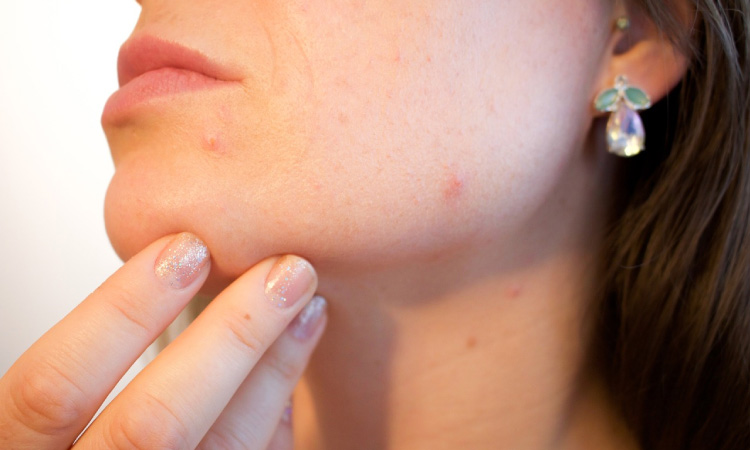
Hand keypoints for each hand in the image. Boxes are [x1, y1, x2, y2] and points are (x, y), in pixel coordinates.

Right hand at [0, 232, 327, 448]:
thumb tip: (185, 268)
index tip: (187, 247)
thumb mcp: (64, 412)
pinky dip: (279, 411)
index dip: (121, 309)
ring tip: (308, 305)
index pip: (54, 386)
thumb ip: (101, 364)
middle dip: (231, 333)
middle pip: (156, 421)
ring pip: (225, 446)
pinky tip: (292, 364)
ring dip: (276, 366)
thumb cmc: (95, 439)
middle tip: (283, 271)